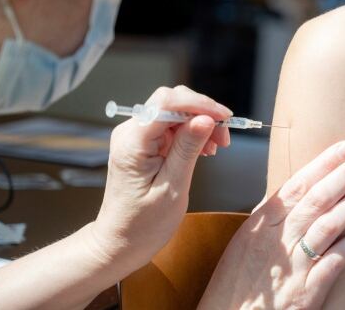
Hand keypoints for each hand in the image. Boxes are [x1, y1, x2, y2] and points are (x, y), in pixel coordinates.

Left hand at [87, 85, 232, 270]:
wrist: (120, 242)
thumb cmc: (143, 224)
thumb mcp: (172, 188)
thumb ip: (187, 149)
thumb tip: (205, 119)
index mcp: (133, 142)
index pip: (167, 102)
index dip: (200, 104)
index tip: (225, 118)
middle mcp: (130, 132)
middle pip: (172, 101)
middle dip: (202, 113)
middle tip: (224, 137)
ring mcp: (136, 137)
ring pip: (175, 112)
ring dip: (200, 124)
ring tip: (216, 147)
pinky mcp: (143, 144)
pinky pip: (171, 126)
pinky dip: (191, 133)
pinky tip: (203, 150)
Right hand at [199, 141, 344, 309]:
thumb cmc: (232, 287)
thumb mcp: (243, 243)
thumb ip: (268, 219)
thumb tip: (290, 193)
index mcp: (260, 226)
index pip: (296, 185)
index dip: (323, 163)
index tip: (343, 148)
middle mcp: (276, 242)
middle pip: (315, 200)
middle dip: (342, 175)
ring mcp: (292, 268)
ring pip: (326, 227)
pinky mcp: (305, 295)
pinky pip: (331, 265)